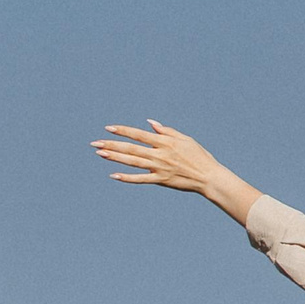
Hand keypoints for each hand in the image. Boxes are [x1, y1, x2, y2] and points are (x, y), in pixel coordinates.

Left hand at [93, 122, 261, 224]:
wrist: (209, 177)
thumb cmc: (200, 157)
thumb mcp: (185, 139)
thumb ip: (166, 131)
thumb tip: (150, 123)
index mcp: (165, 142)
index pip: (139, 134)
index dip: (123, 131)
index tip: (108, 128)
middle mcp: (160, 154)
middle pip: (131, 148)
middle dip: (112, 145)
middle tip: (95, 143)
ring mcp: (159, 168)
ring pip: (132, 162)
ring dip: (115, 157)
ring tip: (100, 154)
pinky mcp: (161, 180)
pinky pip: (141, 179)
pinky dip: (127, 177)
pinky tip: (114, 175)